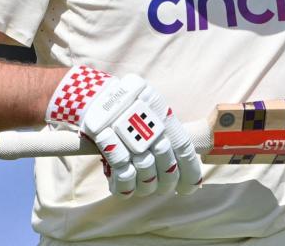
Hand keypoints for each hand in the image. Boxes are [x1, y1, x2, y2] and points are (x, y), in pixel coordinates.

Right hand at [46, 65, 202, 197]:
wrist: (95, 95)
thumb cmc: (127, 105)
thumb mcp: (152, 108)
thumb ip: (167, 130)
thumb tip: (182, 161)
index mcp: (164, 116)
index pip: (184, 149)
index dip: (189, 173)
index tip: (188, 188)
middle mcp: (150, 127)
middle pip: (167, 168)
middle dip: (166, 183)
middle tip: (161, 187)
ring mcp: (130, 137)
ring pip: (147, 176)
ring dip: (144, 186)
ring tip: (140, 184)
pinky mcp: (110, 144)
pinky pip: (124, 177)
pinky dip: (125, 187)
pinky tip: (123, 187)